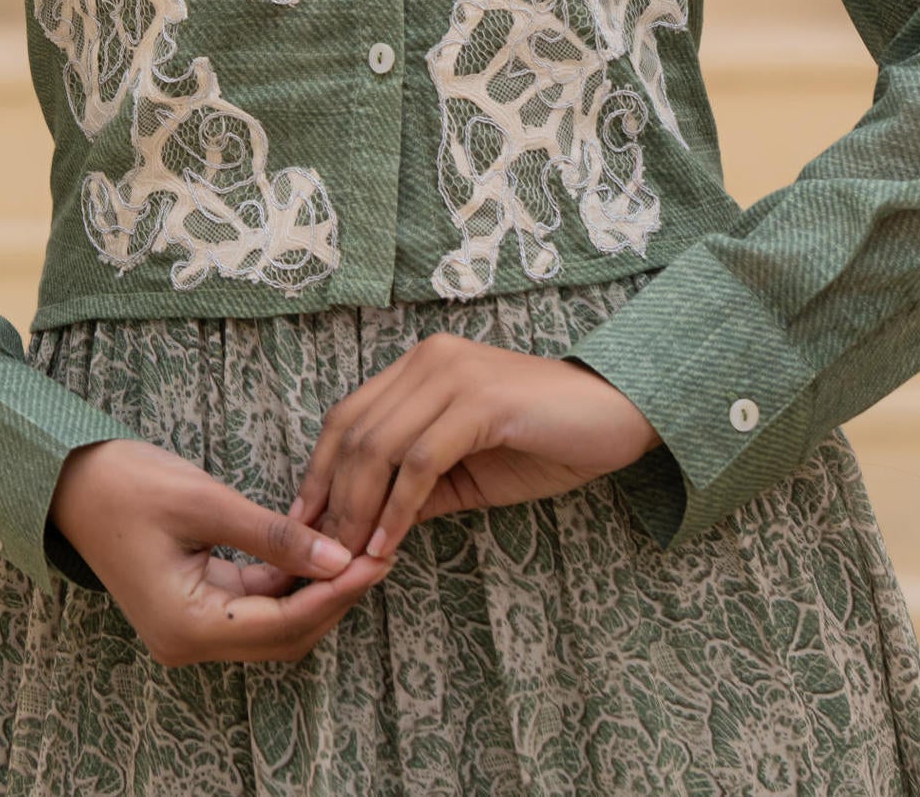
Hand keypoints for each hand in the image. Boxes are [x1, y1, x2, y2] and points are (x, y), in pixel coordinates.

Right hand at [47, 436, 394, 664]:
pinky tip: (319, 547)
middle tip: (379, 550)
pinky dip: (289, 579)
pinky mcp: (194, 607)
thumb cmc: (127, 484)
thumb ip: (274, 535)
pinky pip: (255, 603)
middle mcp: (190, 642)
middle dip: (334, 596)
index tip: (376, 557)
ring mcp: (191, 628)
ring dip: (315, 590)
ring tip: (358, 546)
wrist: (70, 481)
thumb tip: (339, 557)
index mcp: (189, 626)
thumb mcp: (206, 502)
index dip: (336, 592)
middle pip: (284, 634)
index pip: (284, 621)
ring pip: (274, 622)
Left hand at [290, 335, 658, 563]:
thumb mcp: (467, 469)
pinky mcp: (481, 401)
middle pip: (355, 430)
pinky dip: (398, 508)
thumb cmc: (545, 441)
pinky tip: (389, 545)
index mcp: (422, 366)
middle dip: (331, 498)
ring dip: (358, 509)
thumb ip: (417, 487)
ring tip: (348, 559)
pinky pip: (421, 461)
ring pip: (381, 445)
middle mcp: (430, 360)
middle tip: (319, 555)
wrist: (617, 417)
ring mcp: (455, 375)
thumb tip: (363, 527)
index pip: (348, 416)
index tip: (301, 524)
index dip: (319, 471)